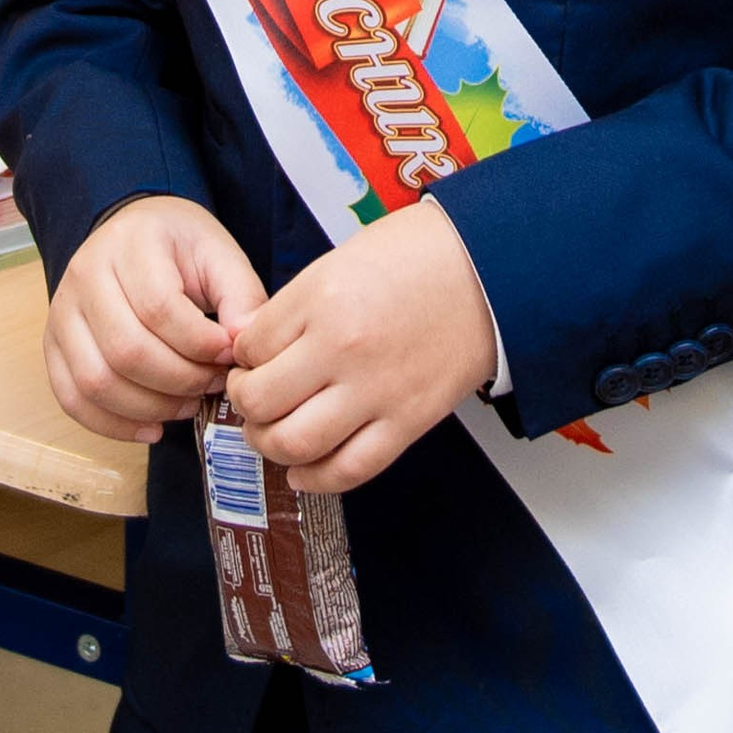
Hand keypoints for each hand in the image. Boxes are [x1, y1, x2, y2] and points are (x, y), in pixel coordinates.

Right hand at [43, 197, 267, 444]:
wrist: (132, 234)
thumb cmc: (178, 248)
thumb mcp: (219, 253)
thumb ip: (241, 295)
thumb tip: (244, 342)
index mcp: (130, 244)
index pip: (159, 308)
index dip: (199, 343)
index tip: (230, 355)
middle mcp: (85, 275)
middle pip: (126, 350)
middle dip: (179, 380)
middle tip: (212, 384)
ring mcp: (62, 313)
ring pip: (96, 381)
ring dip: (149, 408)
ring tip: (188, 404)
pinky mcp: (53, 346)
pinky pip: (73, 399)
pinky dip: (113, 425)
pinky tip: (152, 427)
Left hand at [226, 200, 497, 494]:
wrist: (491, 267)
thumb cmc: (420, 254)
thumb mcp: (342, 259)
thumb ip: (298, 306)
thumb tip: (259, 349)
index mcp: (321, 298)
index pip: (250, 347)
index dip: (241, 357)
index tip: (250, 360)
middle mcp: (342, 348)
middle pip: (260, 401)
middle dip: (244, 405)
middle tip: (252, 398)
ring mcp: (375, 390)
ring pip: (294, 443)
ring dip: (269, 445)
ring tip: (272, 433)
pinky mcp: (407, 421)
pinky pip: (349, 469)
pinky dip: (315, 479)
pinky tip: (303, 470)